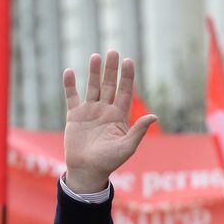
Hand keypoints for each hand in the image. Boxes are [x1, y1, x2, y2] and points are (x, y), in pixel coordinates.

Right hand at [62, 50, 155, 192]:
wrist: (86, 171)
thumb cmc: (109, 162)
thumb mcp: (126, 147)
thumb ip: (138, 131)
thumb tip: (153, 116)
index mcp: (119, 117)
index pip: (125, 92)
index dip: (127, 77)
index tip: (129, 62)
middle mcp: (105, 111)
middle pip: (109, 85)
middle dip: (112, 69)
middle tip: (113, 52)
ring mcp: (90, 112)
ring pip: (92, 87)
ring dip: (94, 72)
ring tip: (96, 56)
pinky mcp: (75, 116)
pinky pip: (72, 97)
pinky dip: (70, 85)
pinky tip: (69, 71)